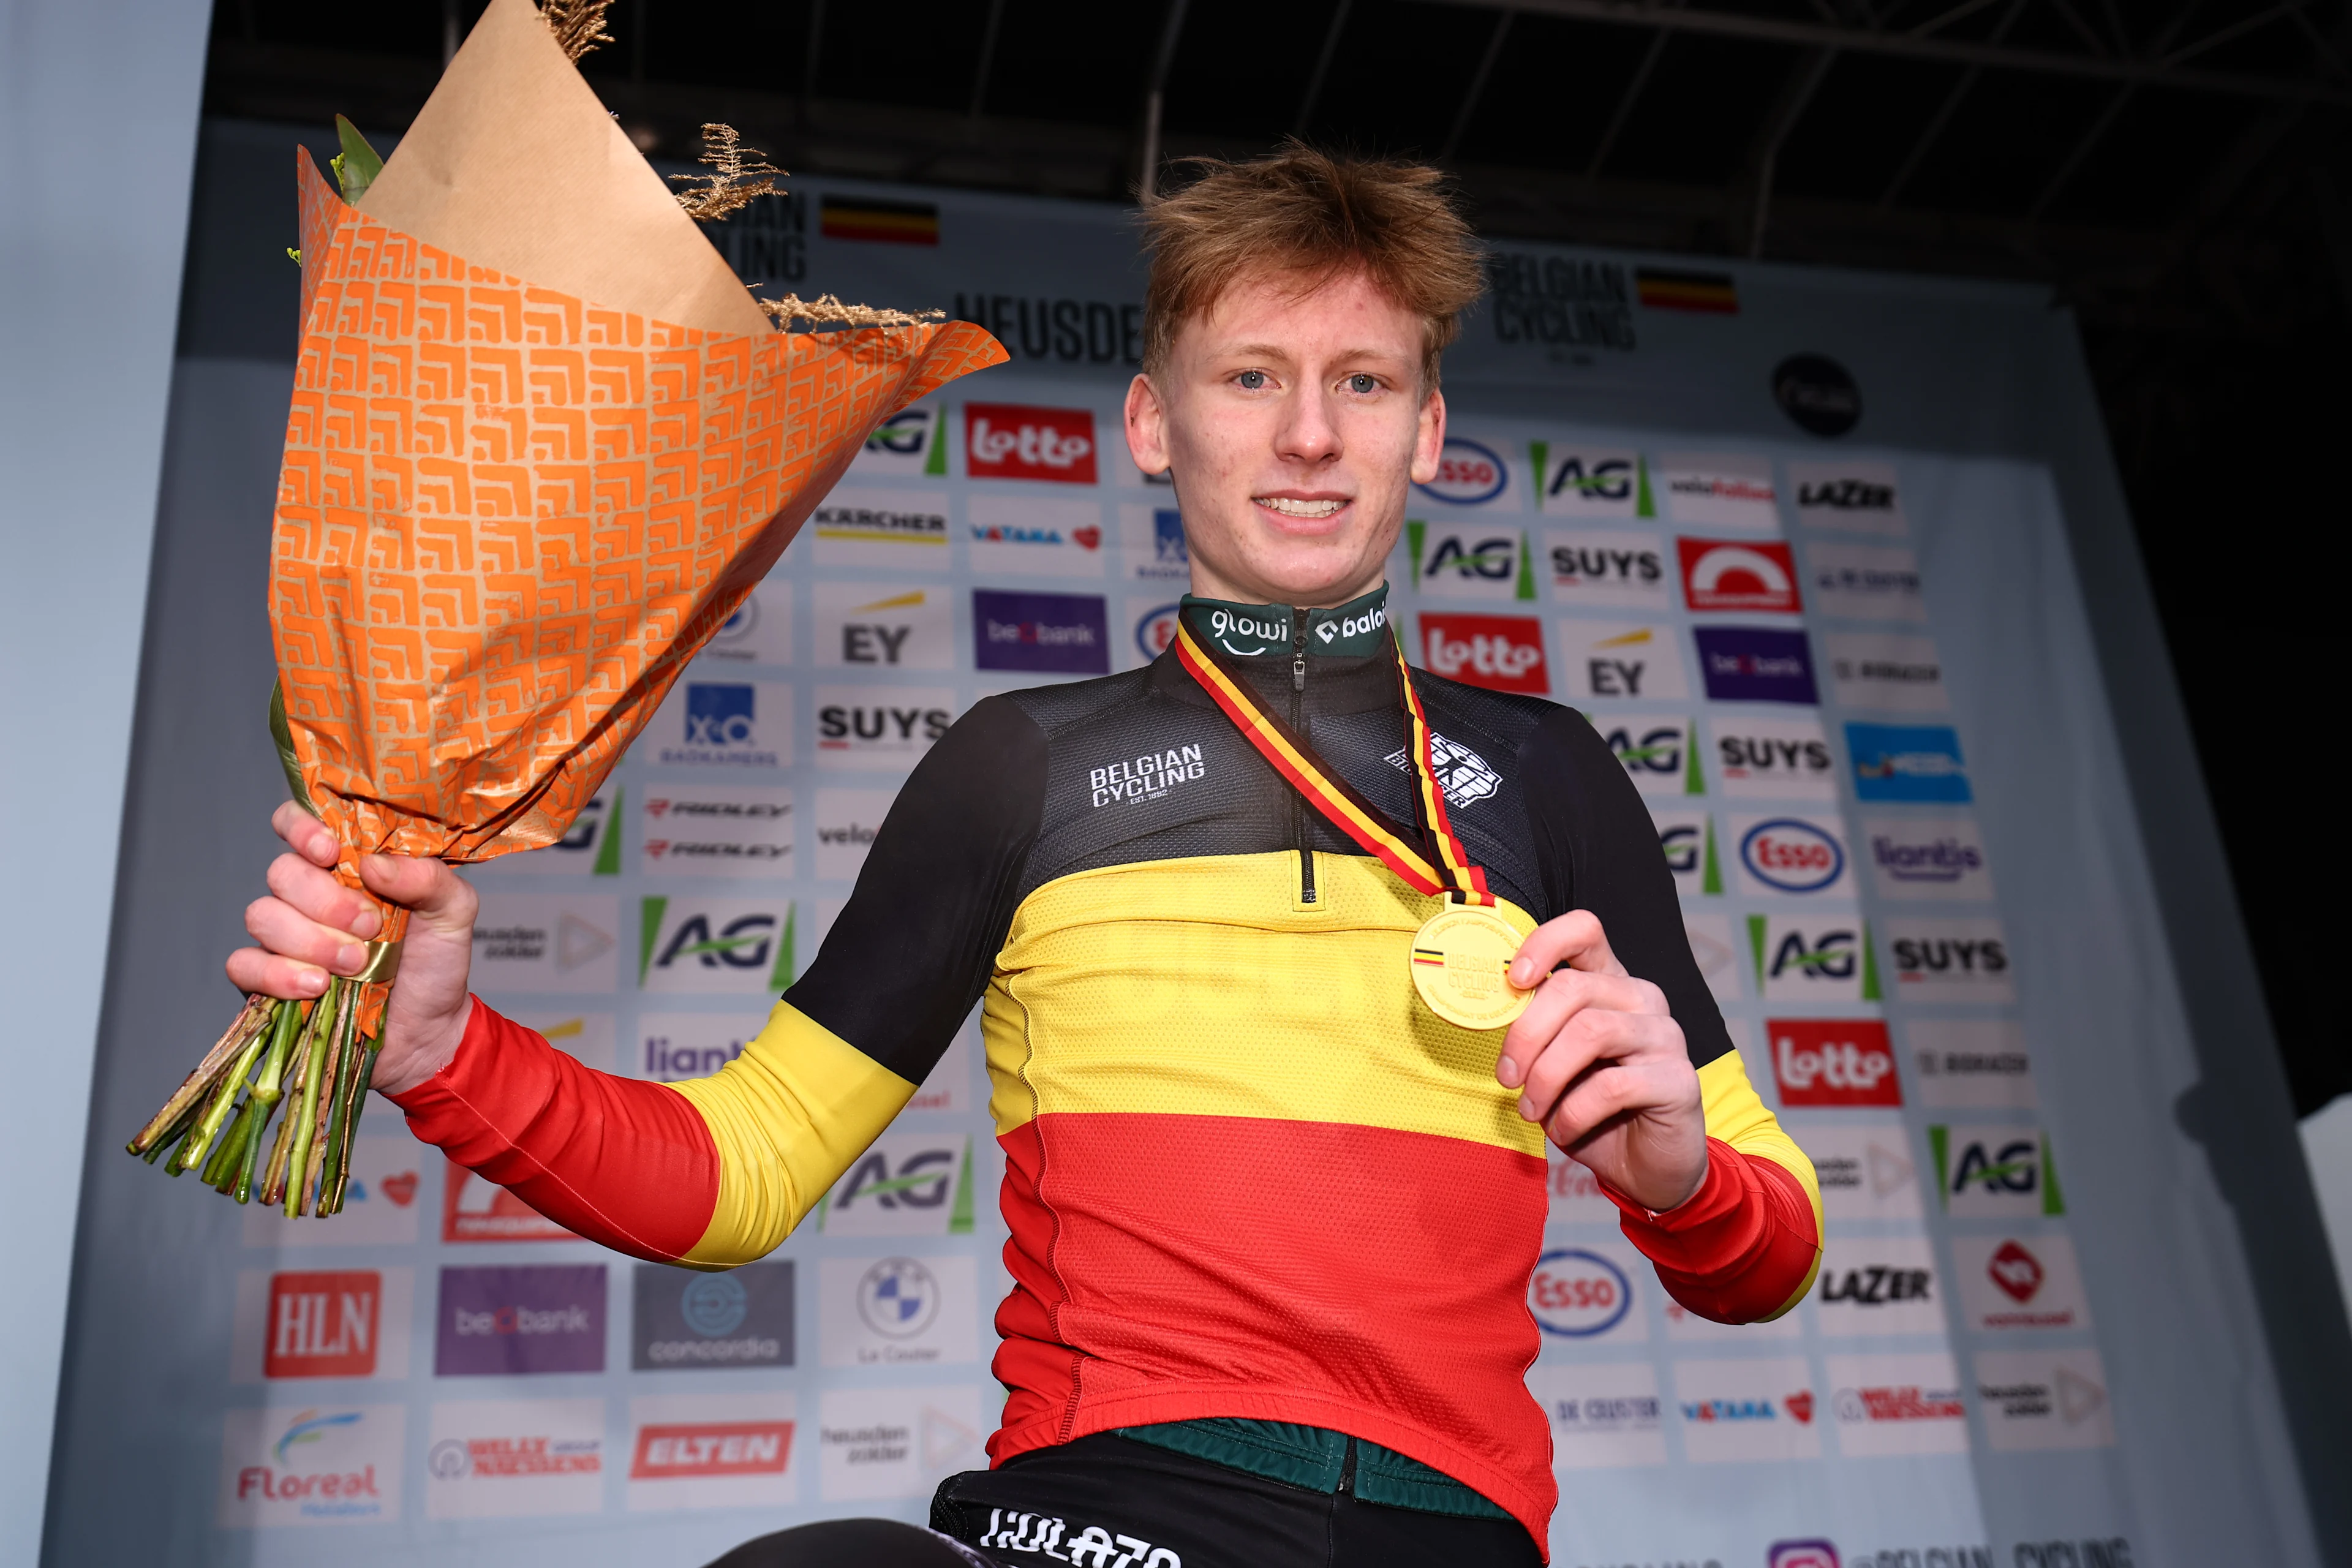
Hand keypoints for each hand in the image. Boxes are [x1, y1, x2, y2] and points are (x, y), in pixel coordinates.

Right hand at [225, 802, 477, 1096]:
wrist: (429, 1030)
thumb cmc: (437, 963)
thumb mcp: (453, 911)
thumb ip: (428, 877)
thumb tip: (373, 863)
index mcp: (347, 866)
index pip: (298, 823)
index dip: (301, 828)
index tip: (330, 851)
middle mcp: (308, 895)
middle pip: (282, 873)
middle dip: (326, 902)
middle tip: (371, 927)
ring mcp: (284, 938)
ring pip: (262, 916)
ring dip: (311, 941)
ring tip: (355, 963)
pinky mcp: (268, 980)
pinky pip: (243, 965)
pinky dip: (278, 974)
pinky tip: (317, 985)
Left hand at [1496, 910, 1705, 1211]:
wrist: (1643, 1167)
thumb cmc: (1590, 1109)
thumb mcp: (1553, 1065)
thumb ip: (1535, 1033)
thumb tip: (1488, 1012)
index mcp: (1609, 983)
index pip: (1585, 931)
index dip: (1545, 943)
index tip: (1515, 980)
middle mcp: (1642, 999)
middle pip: (1572, 988)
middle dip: (1526, 1035)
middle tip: (1506, 1077)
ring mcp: (1666, 1036)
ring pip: (1590, 1031)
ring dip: (1546, 1076)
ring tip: (1530, 1109)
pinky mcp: (1679, 1079)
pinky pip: (1611, 1085)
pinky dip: (1573, 1112)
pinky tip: (1563, 1131)